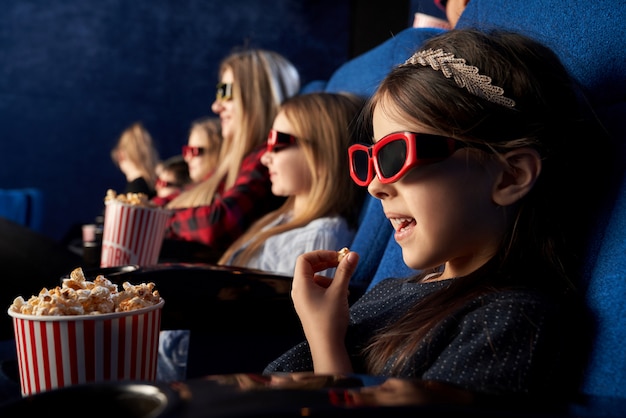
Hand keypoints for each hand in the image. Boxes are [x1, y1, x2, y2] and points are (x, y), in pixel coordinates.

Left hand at [291, 249, 358, 373]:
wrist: (326, 347)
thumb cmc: (330, 319)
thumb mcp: (340, 292)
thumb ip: (345, 271)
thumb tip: (353, 254)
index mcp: (300, 285)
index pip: (305, 259)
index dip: (321, 254)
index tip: (338, 257)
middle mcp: (298, 291)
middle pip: (309, 268)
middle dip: (327, 264)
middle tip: (343, 264)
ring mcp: (302, 300)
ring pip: (315, 280)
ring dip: (331, 278)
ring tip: (345, 288)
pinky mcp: (309, 308)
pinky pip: (316, 291)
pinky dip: (329, 289)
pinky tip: (341, 297)